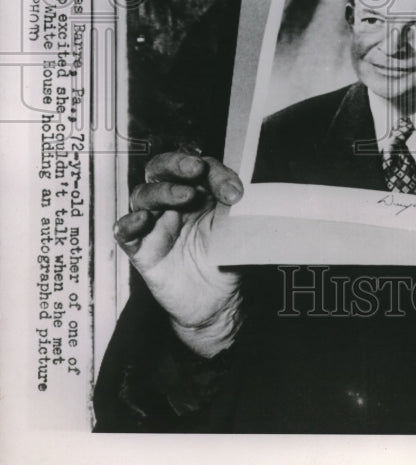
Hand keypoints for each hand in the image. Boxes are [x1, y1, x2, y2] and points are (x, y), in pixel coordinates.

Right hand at [114, 152, 243, 356]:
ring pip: (143, 195)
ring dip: (162, 191)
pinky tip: (142, 220)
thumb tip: (242, 195)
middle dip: (176, 163)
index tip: (234, 192)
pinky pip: (125, 233)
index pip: (199, 167)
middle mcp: (173, 202)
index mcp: (198, 190)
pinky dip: (129, 223)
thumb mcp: (239, 228)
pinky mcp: (142, 250)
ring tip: (184, 197)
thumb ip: (239, 209)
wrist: (218, 301)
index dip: (214, 173)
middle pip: (161, 169)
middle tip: (195, 169)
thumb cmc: (227, 258)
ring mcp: (156, 224)